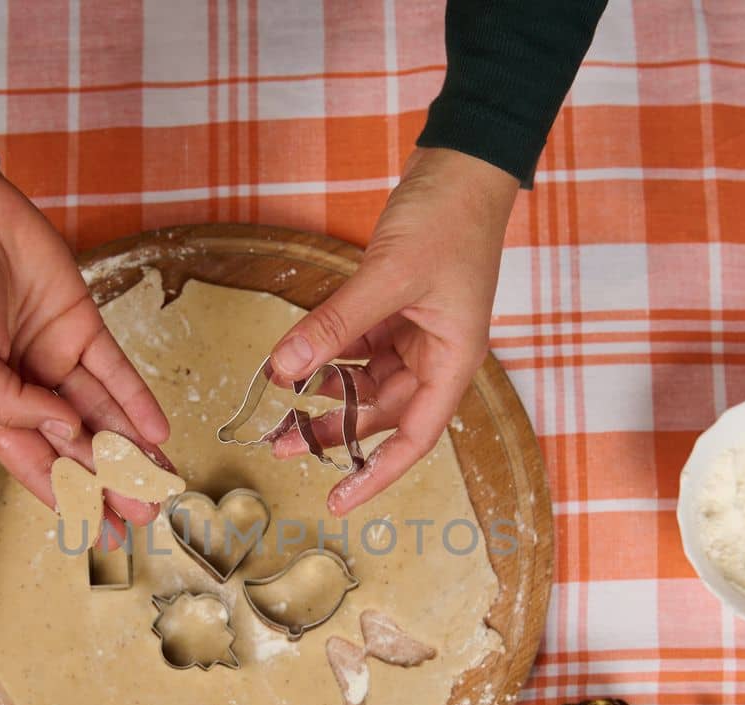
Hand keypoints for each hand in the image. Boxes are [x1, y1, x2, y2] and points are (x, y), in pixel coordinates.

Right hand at [0, 163, 171, 534]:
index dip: (66, 499)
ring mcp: (55, 356)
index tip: (99, 531)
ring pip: (103, 416)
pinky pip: (117, 371)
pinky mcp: (82, 324)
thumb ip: (7, 402)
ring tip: (161, 485)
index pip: (33, 463)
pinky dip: (138, 401)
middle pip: (75, 447)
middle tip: (143, 517)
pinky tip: (158, 433)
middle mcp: (24, 386)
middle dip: (110, 483)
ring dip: (132, 452)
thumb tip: (64, 431)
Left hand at [267, 147, 518, 514]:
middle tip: (281, 445)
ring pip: (366, 381)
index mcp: (453, 361)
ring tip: (280, 410)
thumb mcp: (387, 277)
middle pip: (383, 413)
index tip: (338, 501)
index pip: (415, 438)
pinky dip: (328, 355)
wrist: (464, 163)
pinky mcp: (396, 306)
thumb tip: (284, 371)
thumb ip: (334, 326)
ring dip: (326, 395)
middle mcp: (437, 355)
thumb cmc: (449, 219)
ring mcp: (416, 332)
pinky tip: (295, 361)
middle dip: (334, 432)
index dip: (376, 474)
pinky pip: (357, 345)